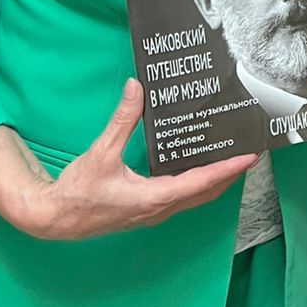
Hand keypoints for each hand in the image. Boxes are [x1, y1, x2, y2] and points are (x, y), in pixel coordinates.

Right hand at [17, 80, 256, 239]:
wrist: (56, 219)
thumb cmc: (78, 191)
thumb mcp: (101, 153)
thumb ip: (122, 120)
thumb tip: (136, 88)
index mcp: (154, 197)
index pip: (201, 182)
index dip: (228, 169)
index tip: (249, 157)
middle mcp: (160, 209)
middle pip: (206, 192)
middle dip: (230, 174)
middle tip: (250, 153)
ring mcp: (154, 213)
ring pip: (195, 197)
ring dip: (216, 180)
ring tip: (232, 158)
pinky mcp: (147, 210)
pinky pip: (182, 198)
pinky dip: (198, 184)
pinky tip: (198, 168)